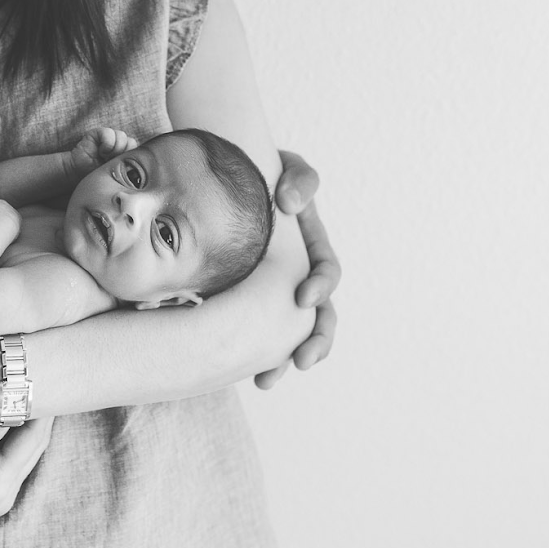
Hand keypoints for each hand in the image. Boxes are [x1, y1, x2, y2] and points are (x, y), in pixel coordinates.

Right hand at [68, 126, 138, 175]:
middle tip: (111, 162)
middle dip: (122, 154)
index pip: (138, 150)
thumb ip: (129, 167)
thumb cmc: (97, 176)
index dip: (130, 158)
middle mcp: (119, 144)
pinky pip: (109, 134)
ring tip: (104, 157)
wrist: (78, 174)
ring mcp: (109, 137)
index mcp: (125, 153)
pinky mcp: (99, 133)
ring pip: (122, 137)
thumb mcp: (117, 175)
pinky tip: (100, 151)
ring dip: (113, 150)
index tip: (120, 167)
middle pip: (132, 142)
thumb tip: (142, 164)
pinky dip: (106, 144)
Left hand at [255, 150, 340, 387]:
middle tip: (303, 359)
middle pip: (320, 315)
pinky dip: (255, 355)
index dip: (320, 286)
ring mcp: (273, 289)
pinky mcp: (247, 300)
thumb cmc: (259, 171)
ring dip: (286, 358)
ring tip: (267, 380)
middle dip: (315, 339)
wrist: (221, 179)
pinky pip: (257, 332)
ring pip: (291, 332)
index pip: (327, 271)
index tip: (303, 298)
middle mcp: (298, 272)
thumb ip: (298, 179)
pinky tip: (247, 375)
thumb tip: (292, 203)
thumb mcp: (284, 167)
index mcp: (311, 244)